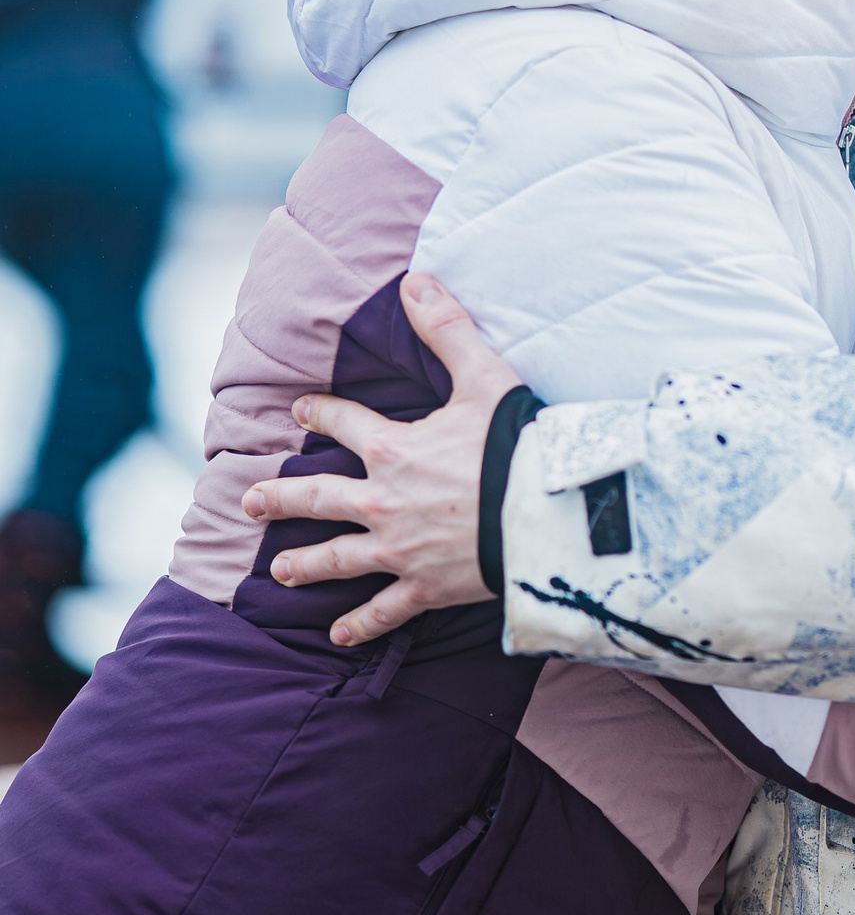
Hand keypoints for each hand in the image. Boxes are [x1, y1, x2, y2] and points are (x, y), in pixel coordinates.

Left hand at [243, 274, 517, 648]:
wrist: (545, 513)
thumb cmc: (516, 444)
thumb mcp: (484, 376)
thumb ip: (447, 328)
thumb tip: (416, 279)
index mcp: (393, 449)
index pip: (344, 423)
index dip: (319, 413)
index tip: (299, 409)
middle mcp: (383, 501)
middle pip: (319, 497)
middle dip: (281, 499)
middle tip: (250, 503)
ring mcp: (399, 549)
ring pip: (338, 558)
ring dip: (305, 563)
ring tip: (280, 570)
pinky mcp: (424, 586)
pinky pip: (384, 611)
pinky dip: (360, 625)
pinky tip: (337, 636)